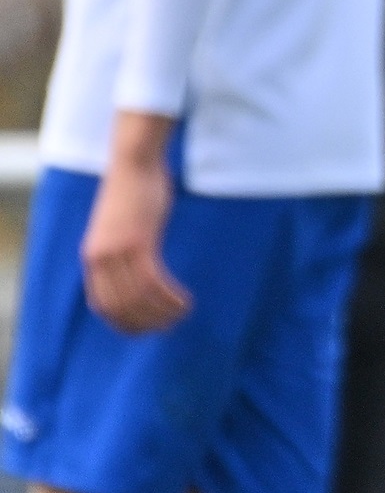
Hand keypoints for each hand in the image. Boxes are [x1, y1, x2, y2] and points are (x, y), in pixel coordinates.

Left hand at [82, 111, 191, 334]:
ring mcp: (118, 251)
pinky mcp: (138, 242)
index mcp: (93, 258)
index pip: (103, 306)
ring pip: (138, 297)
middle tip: (170, 326)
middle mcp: (100, 259)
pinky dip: (169, 296)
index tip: (146, 329)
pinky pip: (153, 281)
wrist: (133, 162)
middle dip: (146, 322)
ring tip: (182, 313)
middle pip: (121, 307)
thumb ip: (121, 249)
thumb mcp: (118, 227)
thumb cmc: (132, 190)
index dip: (124, 323)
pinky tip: (184, 299)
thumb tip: (137, 267)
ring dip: (162, 312)